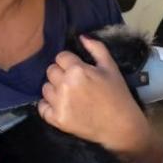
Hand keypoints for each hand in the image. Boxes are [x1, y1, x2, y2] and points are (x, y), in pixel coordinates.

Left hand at [38, 36, 148, 152]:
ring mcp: (59, 103)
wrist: (120, 126)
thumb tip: (81, 36)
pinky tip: (61, 106)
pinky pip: (42, 107)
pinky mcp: (57, 119)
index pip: (60, 57)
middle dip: (61, 73)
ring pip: (45, 88)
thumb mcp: (111, 67)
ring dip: (54, 89)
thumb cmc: (117, 95)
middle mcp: (65, 85)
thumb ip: (96, 48)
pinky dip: (48, 106)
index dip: (69, 61)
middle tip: (74, 82)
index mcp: (78, 70)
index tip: (78, 69)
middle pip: (51, 71)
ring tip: (69, 95)